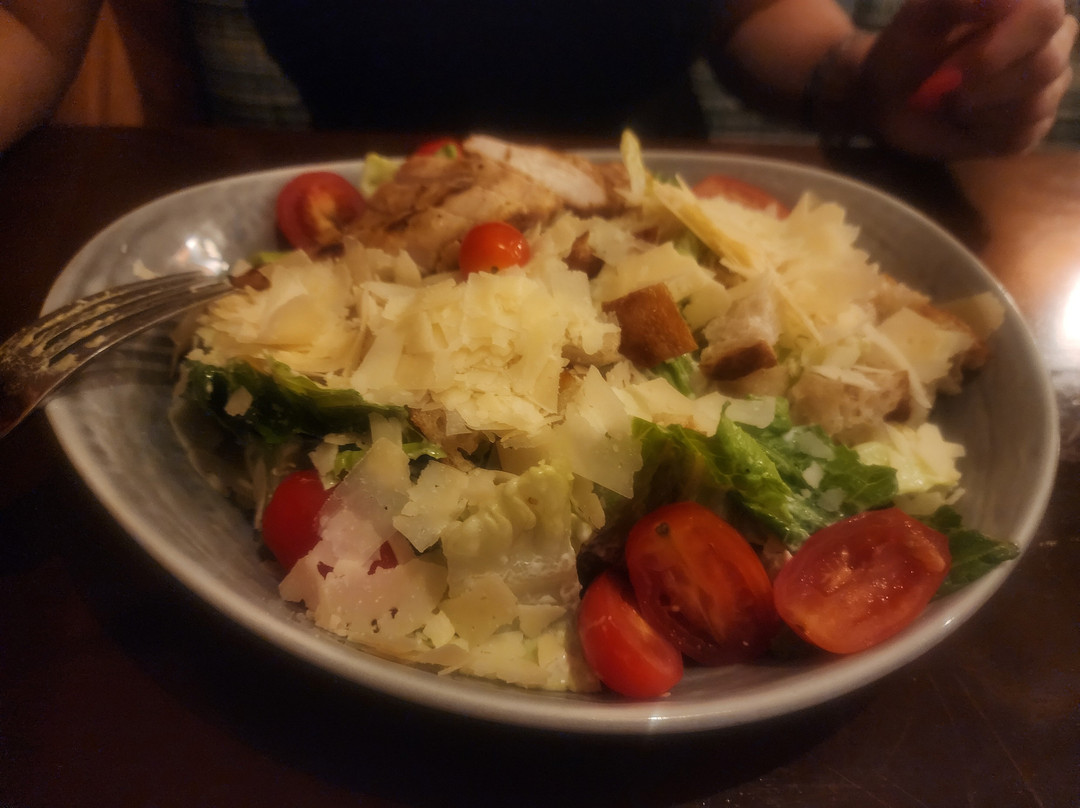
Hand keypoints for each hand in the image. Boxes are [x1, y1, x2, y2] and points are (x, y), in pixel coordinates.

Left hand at [861, 0, 1077, 157]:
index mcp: (1030, 5)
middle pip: (1046, 63)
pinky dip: (979, 131)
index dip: (1005, 38)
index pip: (1048, 14)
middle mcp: (1050, 43)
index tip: (957, 53)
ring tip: (949, 97)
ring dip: (977, 105)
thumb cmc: (908, 48)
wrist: (887, 98)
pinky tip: (961, 119)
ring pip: (1034, 103)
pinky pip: (1019, 134)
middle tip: (941, 80)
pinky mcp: (1030, 128)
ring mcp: (1045, 88)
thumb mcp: (921, 15)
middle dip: (982, 77)